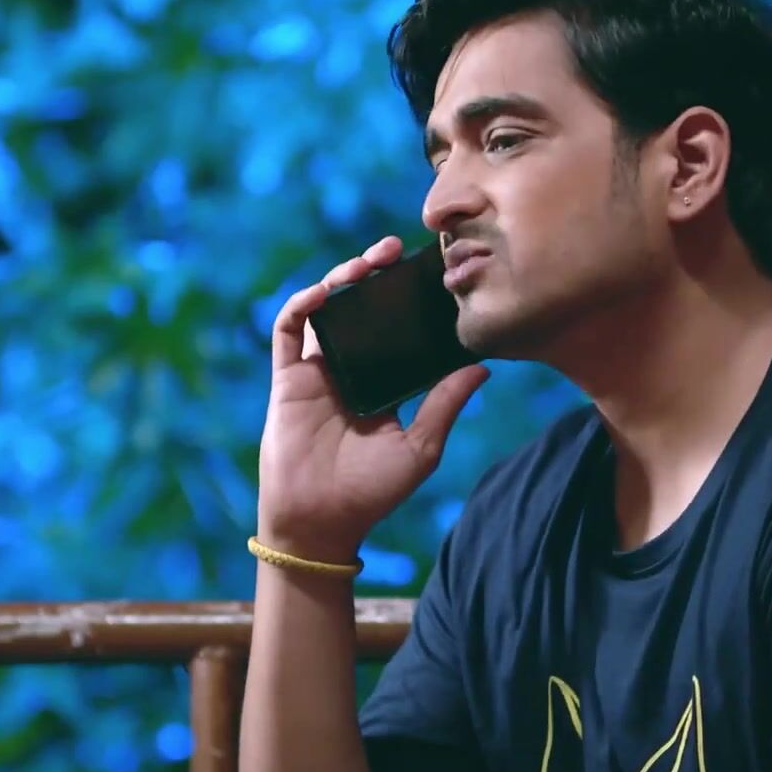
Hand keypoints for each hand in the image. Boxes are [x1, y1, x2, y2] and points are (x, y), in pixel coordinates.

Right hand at [257, 235, 490, 562]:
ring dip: (342, 278)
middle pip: (362, 308)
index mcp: (382, 382)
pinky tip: (326, 290)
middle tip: (397, 250)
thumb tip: (483, 367)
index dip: (409, 299)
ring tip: (368, 261)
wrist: (321, 521)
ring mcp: (316, 371)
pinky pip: (289, 330)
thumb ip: (445, 405)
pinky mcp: (287, 378)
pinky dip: (304, 304)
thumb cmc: (371, 492)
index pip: (397, 328)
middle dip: (375, 273)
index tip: (431, 273)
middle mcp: (349, 369)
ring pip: (327, 309)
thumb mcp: (421, 448)